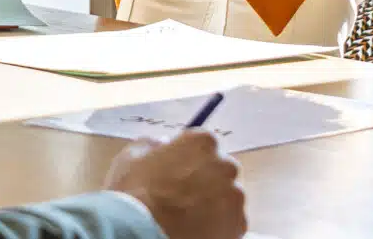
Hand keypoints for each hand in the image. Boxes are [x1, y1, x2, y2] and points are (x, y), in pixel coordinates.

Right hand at [104, 132, 246, 238]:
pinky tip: (197, 227)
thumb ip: (154, 144)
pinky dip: (218, 224)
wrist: (141, 231)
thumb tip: (162, 145)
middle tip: (183, 194)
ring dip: (213, 202)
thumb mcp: (133, 155)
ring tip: (188, 214)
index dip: (190, 157)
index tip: (179, 169)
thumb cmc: (136, 191)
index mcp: (203, 142)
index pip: (204, 143)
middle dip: (206, 178)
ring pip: (227, 196)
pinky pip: (231, 221)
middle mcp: (225, 165)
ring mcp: (235, 196)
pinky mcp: (239, 224)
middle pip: (220, 168)